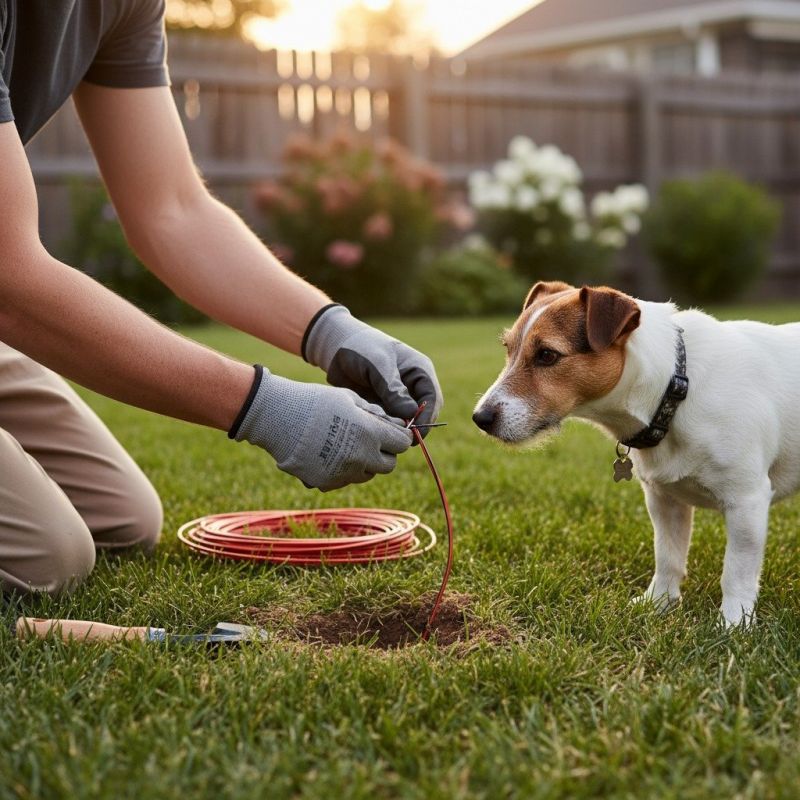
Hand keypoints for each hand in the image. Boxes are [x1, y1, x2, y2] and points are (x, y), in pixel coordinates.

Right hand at [230, 366, 412, 491]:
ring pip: (367, 475)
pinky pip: (344, 480)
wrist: (278, 417)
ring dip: (364, 463)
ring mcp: (343, 474)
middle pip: (389, 465)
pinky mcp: (326, 483)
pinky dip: (343, 471)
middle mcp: (361, 458)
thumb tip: (396, 424)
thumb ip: (376, 414)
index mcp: (371, 434)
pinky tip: (328, 454)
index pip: (402, 444)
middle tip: (371, 440)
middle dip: (384, 453)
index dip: (399, 437)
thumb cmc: (316, 401)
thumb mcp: (350, 399)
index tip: (392, 433)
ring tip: (346, 445)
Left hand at [303, 305, 442, 432]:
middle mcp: (412, 387)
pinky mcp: (383, 407)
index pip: (432, 398)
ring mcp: (398, 399)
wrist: (336, 348)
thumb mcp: (378, 365)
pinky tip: (373, 432)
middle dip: (414, 428)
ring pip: (405, 422)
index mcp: (419, 372)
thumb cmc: (361, 348)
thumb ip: (393, 389)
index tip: (416, 434)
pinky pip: (389, 423)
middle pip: (423, 414)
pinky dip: (384, 429)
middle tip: (399, 439)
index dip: (427, 417)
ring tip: (384, 436)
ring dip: (398, 430)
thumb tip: (411, 415)